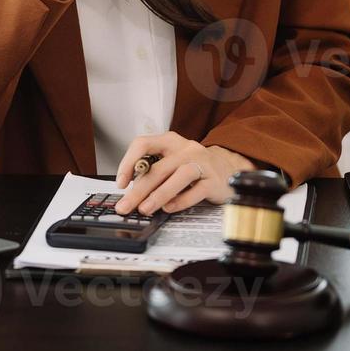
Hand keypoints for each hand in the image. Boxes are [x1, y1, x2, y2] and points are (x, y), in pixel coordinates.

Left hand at [111, 133, 258, 215]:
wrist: (228, 169)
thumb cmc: (194, 166)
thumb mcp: (172, 162)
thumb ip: (154, 172)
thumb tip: (131, 193)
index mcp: (170, 141)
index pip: (143, 144)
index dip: (128, 162)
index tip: (120, 182)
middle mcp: (186, 149)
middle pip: (159, 167)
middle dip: (139, 189)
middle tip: (126, 205)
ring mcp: (202, 163)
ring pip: (179, 176)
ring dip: (159, 194)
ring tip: (145, 209)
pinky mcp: (214, 180)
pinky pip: (197, 190)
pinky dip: (180, 200)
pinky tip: (168, 208)